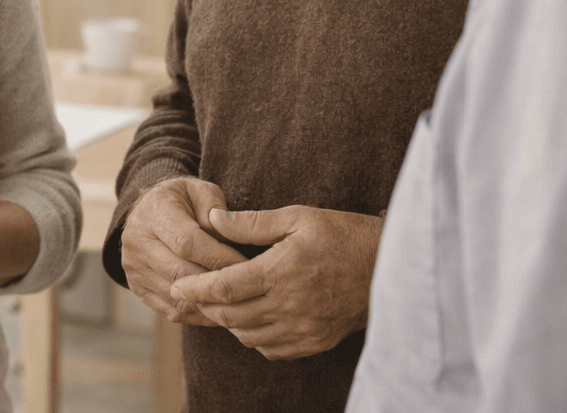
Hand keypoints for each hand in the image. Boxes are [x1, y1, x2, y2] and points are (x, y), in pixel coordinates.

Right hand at [120, 178, 247, 325]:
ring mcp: (134, 266)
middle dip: (217, 284)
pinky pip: (171, 309)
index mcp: (154, 211)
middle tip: (246, 290)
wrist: (150, 211)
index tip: (246, 266)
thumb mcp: (201, 191)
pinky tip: (219, 310)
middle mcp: (137, 239)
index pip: (187, 242)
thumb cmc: (184, 200)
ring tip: (237, 304)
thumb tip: (225, 235)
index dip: (218, 258)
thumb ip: (215, 209)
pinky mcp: (137, 286)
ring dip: (209, 304)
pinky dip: (198, 315)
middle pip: (180, 273)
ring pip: (176, 296)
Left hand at [171, 206, 382, 359]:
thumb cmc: (342, 235)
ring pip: (247, 336)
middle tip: (192, 294)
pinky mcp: (315, 342)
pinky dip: (253, 336)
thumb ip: (252, 222)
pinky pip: (271, 349)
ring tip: (221, 303)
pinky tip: (252, 318)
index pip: (225, 288)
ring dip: (228, 322)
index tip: (177, 284)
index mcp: (281, 272)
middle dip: (206, 306)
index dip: (196, 288)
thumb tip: (213, 218)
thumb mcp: (298, 217)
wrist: (389, 268)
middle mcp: (290, 306)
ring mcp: (303, 329)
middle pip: (230, 316)